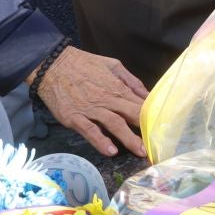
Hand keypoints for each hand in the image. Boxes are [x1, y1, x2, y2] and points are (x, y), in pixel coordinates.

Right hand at [31, 46, 147, 156]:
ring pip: (113, 125)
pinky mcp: (74, 118)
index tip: (161, 128)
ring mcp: (90, 110)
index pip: (139, 105)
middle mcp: (107, 100)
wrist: (54, 65)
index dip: (151, 117)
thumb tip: (148, 95)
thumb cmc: (84, 64)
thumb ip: (131, 80)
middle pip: (130, 116)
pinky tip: (110, 151)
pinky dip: (100, 141)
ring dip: (128, 139)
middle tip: (156, 145)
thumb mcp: (112, 65)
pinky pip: (89, 131)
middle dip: (144, 131)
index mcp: (117, 87)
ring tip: (140, 151)